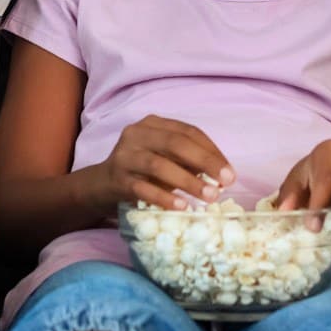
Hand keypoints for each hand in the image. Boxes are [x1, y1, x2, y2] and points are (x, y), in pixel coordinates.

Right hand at [88, 115, 235, 210]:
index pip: (188, 132)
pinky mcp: (117, 179)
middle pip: (175, 144)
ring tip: (209, 196)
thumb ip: (188, 161)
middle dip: (204, 162)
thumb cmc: (142, 170)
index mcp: (153, 124)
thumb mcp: (165, 158)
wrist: (101, 186)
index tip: (229, 171)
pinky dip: (164, 197)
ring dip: (188, 181)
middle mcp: (137, 134)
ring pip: (160, 165)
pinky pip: (143, 188)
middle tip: (226, 182)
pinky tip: (182, 207)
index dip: (211, 151)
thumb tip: (221, 175)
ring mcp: (125, 156)